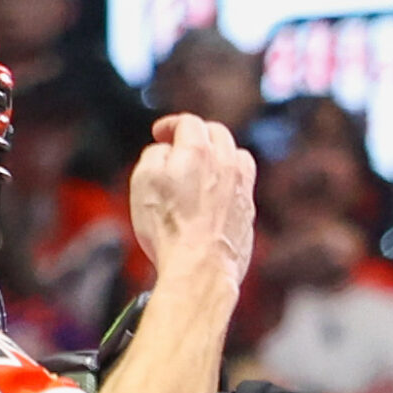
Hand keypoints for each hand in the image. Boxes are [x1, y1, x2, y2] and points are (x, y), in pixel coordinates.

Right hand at [126, 115, 254, 284]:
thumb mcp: (143, 182)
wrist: (200, 269)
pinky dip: (230, 181)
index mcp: (198, 151)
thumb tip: (164, 151)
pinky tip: (217, 194)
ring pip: (237, 155)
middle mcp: (226, 164)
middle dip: (197, 135)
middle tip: (180, 146)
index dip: (171, 124)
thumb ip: (153, 155)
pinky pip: (243, 185)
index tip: (161, 133)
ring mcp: (242, 188)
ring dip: (220, 154)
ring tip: (204, 167)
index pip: (188, 123)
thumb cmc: (169, 229)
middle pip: (216, 134)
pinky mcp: (248, 212)